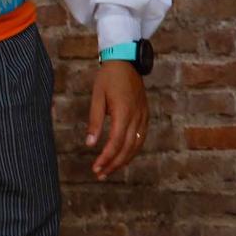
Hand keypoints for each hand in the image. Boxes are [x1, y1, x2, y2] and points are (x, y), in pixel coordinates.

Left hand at [85, 61, 147, 178]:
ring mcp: (143, 116)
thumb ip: (95, 122)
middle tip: (100, 174)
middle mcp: (137, 117)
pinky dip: (132, 150)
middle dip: (114, 163)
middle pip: (127, 148)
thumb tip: (90, 143)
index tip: (96, 168)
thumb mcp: (97, 98)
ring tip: (109, 170)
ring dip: (123, 160)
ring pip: (136, 145)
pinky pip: (141, 138)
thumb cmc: (108, 78)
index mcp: (123, 112)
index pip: (116, 142)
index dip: (106, 158)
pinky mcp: (145, 115)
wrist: (126, 61)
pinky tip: (122, 156)